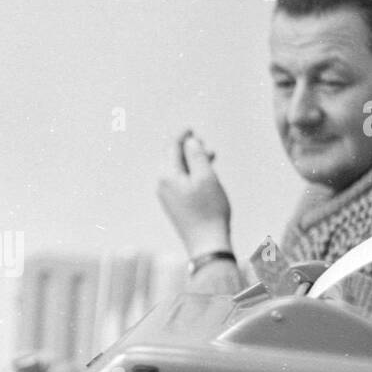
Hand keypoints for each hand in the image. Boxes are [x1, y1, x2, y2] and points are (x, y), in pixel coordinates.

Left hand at [157, 131, 233, 256]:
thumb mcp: (206, 176)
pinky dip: (190, 174)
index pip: (171, 147)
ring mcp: (166, 196)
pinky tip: (204, 175)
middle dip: (187, 148)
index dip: (181, 135)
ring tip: (210, 156)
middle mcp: (161, 184)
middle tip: (204, 143)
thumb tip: (189, 142)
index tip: (190, 128)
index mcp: (167, 175)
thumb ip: (196, 155)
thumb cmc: (209, 210)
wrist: (206, 243)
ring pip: (177, 170)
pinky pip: (179, 182)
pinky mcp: (173, 205)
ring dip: (192, 161)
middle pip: (171, 158)